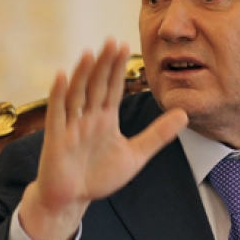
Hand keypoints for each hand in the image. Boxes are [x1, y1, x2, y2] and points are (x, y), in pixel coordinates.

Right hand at [18, 39, 187, 239]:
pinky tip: (62, 76)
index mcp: (105, 119)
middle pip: (96, 85)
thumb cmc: (99, 175)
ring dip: (83, 74)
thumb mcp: (136, 154)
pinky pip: (57, 113)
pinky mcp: (56, 139)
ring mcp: (71, 126)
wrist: (73, 198)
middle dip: (104, 64)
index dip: (117, 67)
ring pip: (77, 94)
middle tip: (112, 41)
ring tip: (90, 53)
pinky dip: (59, 95)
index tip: (124, 45)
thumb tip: (184, 114)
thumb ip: (158, 134)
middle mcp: (88, 117)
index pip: (112, 88)